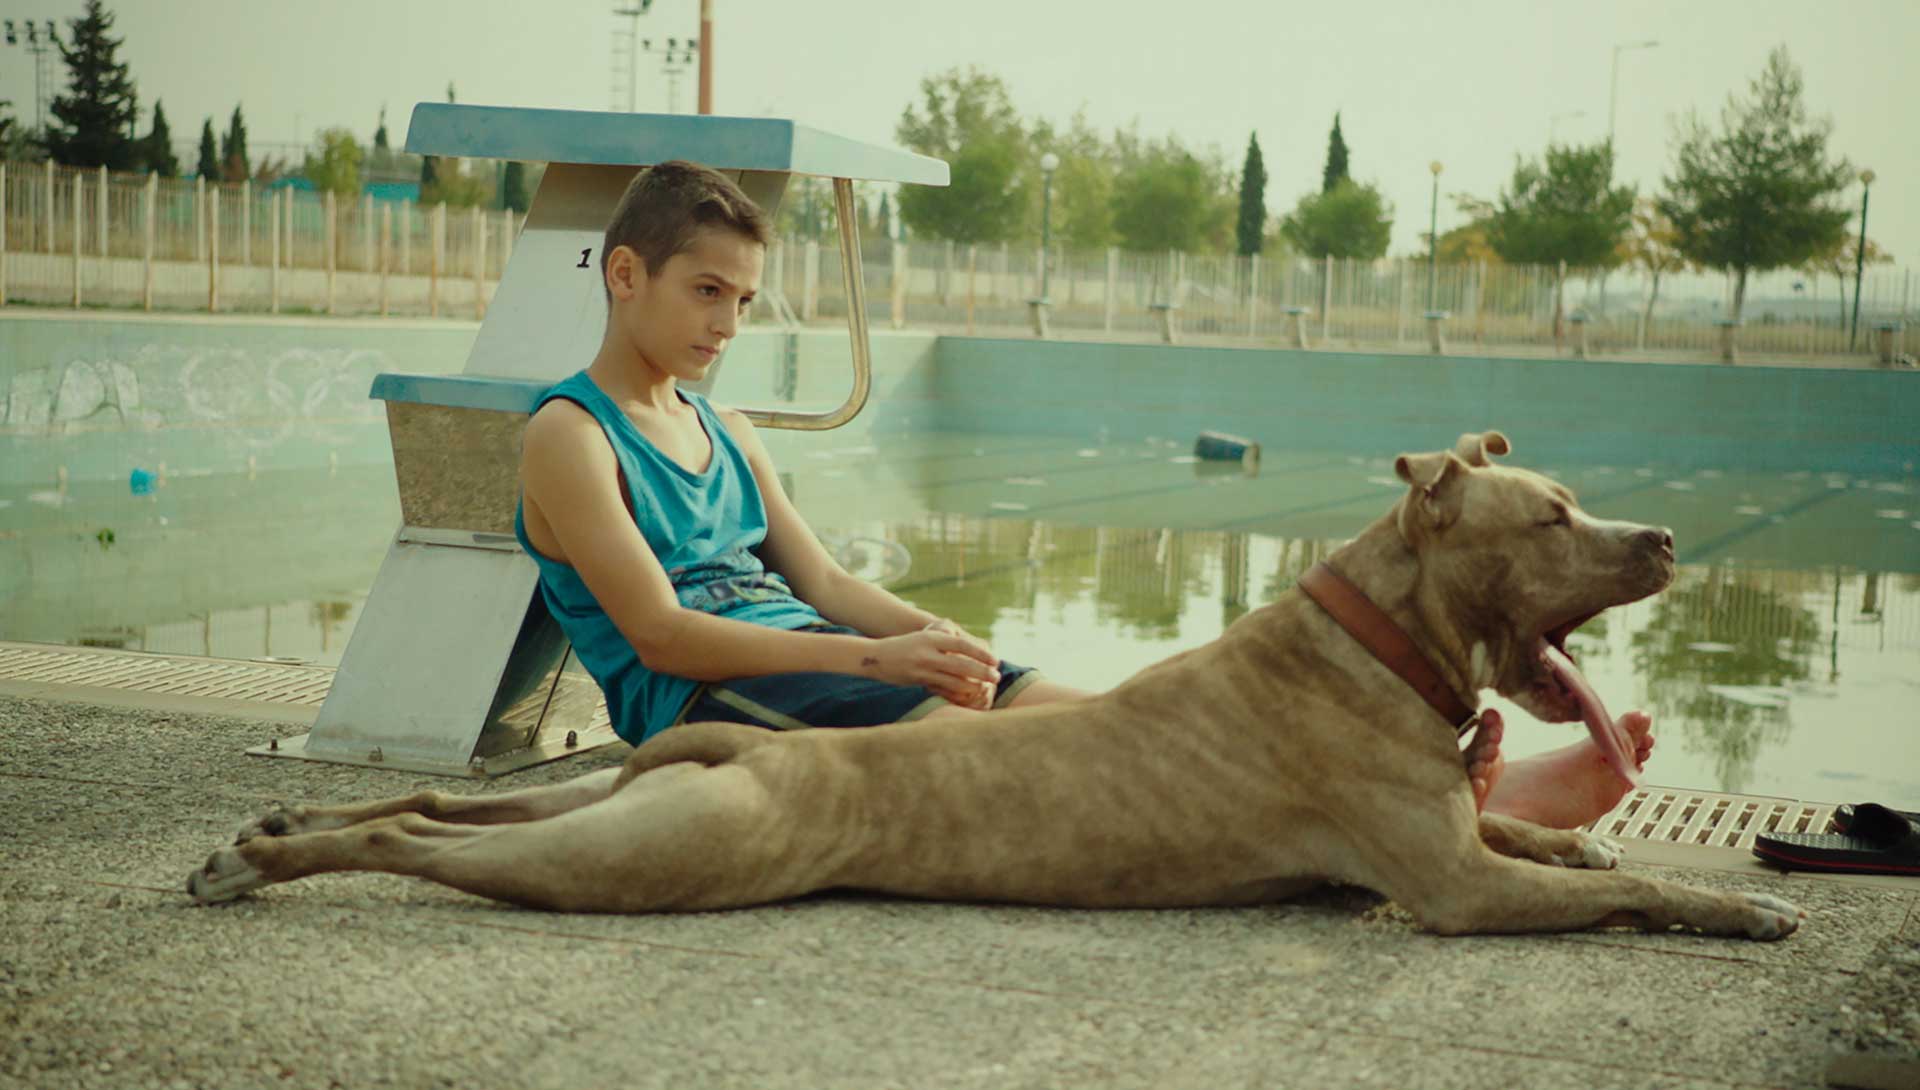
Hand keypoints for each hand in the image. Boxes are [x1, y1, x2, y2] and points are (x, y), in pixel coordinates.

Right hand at [859, 625, 998, 709]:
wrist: (875, 656)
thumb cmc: (905, 646)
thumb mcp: (924, 639)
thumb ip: (943, 644)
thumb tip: (968, 651)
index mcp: (932, 638)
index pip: (962, 645)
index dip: (981, 653)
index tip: (995, 660)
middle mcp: (928, 652)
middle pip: (961, 664)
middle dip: (982, 672)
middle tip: (997, 677)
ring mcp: (922, 668)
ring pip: (953, 680)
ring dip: (972, 685)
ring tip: (985, 688)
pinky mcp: (917, 680)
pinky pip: (941, 689)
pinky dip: (956, 692)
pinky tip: (966, 696)